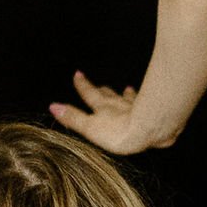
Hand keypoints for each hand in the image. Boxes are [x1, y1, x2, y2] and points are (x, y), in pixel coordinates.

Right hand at [49, 69, 166, 154]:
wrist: (150, 130)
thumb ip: (72, 117)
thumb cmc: (119, 132)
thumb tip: (53, 107)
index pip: (89, 94)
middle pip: (108, 95)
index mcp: (102, 108)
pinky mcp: (152, 115)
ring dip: (125, 94)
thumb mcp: (89, 127)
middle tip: (100, 85)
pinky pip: (147, 106)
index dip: (82, 85)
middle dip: (102, 89)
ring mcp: (136, 108)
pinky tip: (149, 103)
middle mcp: (118, 105)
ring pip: (128, 99)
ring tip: (126, 89)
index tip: (78, 74)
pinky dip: (145, 103)